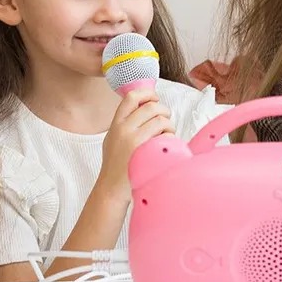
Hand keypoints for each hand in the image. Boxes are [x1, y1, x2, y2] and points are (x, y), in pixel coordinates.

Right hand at [97, 87, 175, 202]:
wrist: (111, 189)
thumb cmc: (116, 164)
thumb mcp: (113, 138)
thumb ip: (125, 123)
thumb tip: (145, 105)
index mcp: (116, 124)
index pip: (131, 97)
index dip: (147, 93)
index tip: (155, 99)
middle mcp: (124, 129)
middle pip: (151, 107)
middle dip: (164, 111)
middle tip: (166, 120)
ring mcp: (134, 141)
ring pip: (161, 121)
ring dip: (170, 126)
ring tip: (168, 135)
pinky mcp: (145, 153)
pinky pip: (166, 137)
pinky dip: (171, 140)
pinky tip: (166, 148)